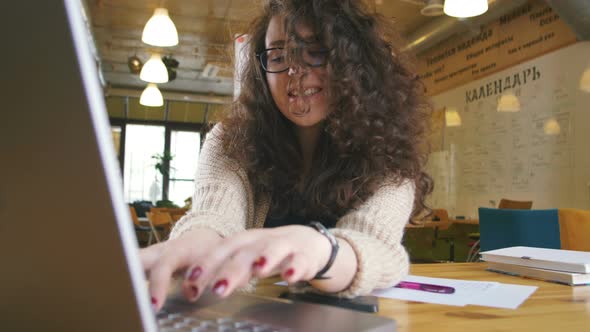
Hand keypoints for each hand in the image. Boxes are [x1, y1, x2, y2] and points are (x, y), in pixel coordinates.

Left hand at [142, 225, 330, 310]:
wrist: (308, 242)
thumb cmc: (270, 253)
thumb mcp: (245, 260)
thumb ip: (223, 272)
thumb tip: (193, 288)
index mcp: (244, 241)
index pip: (222, 249)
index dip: (207, 262)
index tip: (191, 279)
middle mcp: (262, 241)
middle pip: (245, 252)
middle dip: (231, 269)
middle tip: (217, 288)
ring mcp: (285, 246)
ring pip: (273, 250)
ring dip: (265, 258)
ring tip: (257, 271)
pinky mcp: (305, 256)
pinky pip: (300, 260)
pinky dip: (295, 267)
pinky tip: (290, 277)